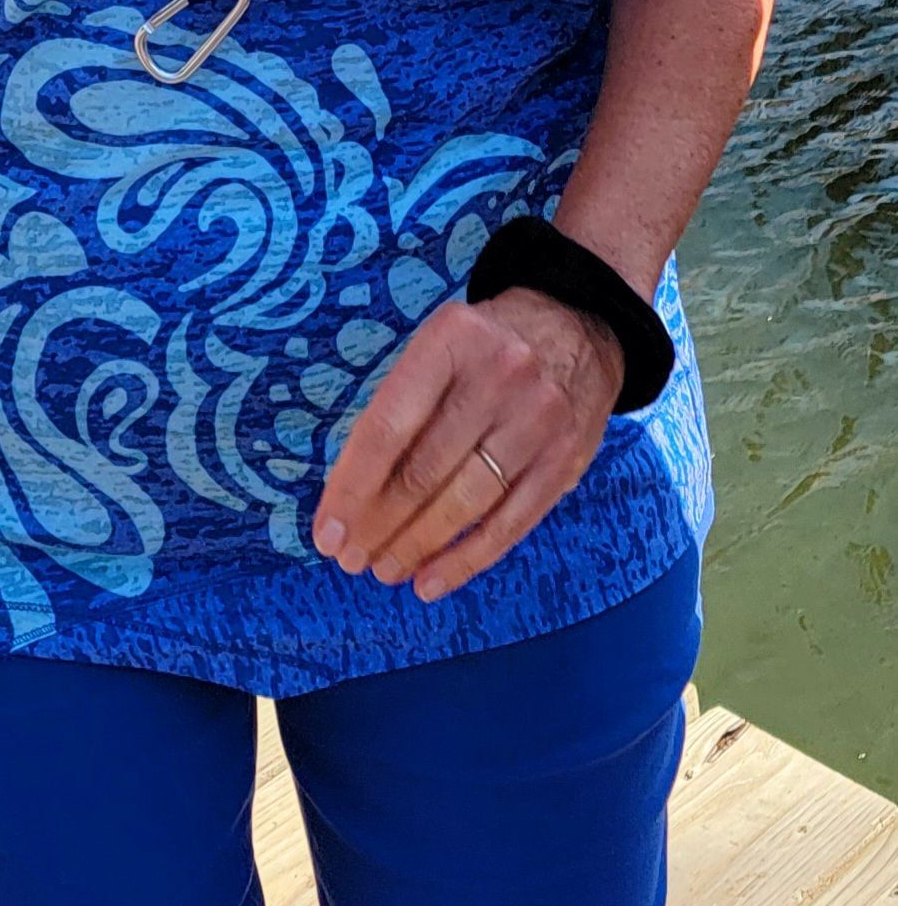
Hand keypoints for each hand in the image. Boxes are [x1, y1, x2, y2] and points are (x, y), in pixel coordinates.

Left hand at [311, 288, 623, 604]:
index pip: (389, 426)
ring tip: (384, 570)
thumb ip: (400, 406)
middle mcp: (499, 376)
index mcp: (451, 339)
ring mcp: (538, 420)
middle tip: (349, 559)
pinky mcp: (566, 460)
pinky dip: (466, 560)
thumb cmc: (485, 346)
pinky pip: (510, 524)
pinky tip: (431, 581)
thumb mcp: (439, 346)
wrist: (577, 324)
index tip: (327, 532)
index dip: (352, 487)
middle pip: (424, 471)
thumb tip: (352, 493)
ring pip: (465, 503)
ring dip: (416, 547)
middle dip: (378, 525)